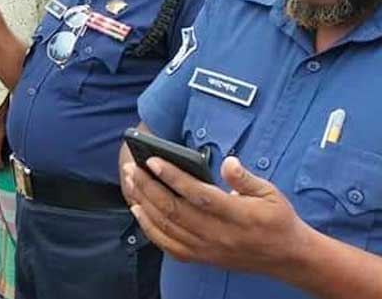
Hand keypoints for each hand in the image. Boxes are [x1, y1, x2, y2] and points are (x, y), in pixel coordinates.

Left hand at [122, 154, 310, 275]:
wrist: (287, 257)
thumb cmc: (278, 220)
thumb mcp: (271, 193)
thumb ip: (245, 178)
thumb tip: (228, 162)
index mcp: (239, 216)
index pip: (199, 195)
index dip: (174, 177)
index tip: (154, 160)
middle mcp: (220, 235)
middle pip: (175, 210)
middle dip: (149, 187)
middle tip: (133, 168)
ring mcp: (208, 249)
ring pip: (167, 227)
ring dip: (145, 203)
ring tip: (131, 183)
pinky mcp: (202, 258)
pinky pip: (168, 245)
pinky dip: (150, 228)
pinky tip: (139, 210)